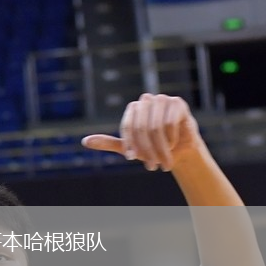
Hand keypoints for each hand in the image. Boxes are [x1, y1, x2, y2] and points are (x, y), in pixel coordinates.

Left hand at [82, 93, 200, 171]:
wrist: (180, 149)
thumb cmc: (153, 147)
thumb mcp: (129, 148)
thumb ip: (108, 143)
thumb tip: (85, 142)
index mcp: (133, 108)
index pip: (128, 127)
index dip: (131, 145)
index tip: (134, 159)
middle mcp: (146, 100)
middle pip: (142, 128)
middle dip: (147, 150)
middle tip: (151, 166)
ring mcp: (162, 99)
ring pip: (156, 128)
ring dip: (161, 149)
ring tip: (164, 161)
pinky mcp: (177, 103)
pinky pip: (170, 124)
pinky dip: (172, 139)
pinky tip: (174, 143)